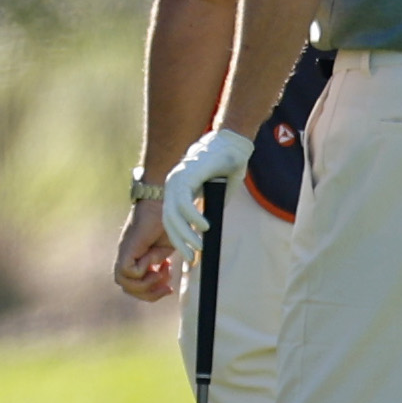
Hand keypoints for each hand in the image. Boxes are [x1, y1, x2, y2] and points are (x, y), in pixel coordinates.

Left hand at [116, 196, 182, 303]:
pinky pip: (128, 270)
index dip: (150, 293)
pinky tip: (159, 262)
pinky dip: (144, 271)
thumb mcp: (164, 250)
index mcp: (135, 259)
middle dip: (148, 294)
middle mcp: (127, 256)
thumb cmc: (167, 223)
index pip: (133, 286)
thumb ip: (159, 264)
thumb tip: (160, 276)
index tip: (168, 288)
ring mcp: (125, 251)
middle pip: (126, 287)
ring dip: (147, 284)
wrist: (164, 203)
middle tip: (167, 286)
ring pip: (123, 281)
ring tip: (164, 271)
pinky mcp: (128, 246)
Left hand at [159, 127, 252, 259]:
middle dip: (179, 241)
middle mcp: (172, 185)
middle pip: (168, 220)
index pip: (171, 219)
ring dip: (186, 233)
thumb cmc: (225, 168)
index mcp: (177, 190)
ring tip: (198, 247)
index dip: (178, 238)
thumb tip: (207, 232)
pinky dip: (193, 216)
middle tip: (191, 258)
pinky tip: (204, 227)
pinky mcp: (187, 175)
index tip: (188, 255)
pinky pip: (185, 201)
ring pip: (174, 213)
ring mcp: (177, 179)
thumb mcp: (216, 194)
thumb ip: (209, 209)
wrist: (232, 144)